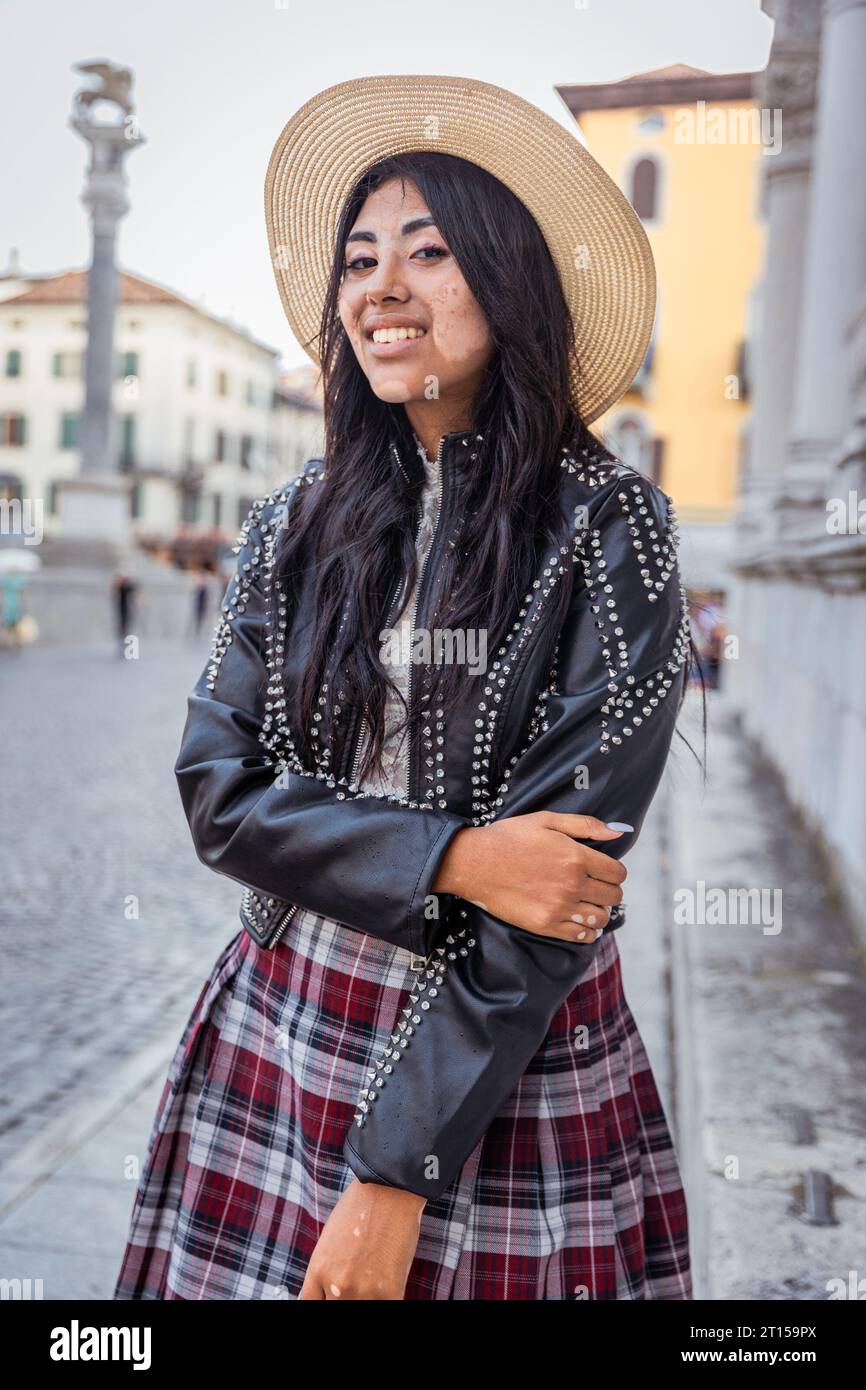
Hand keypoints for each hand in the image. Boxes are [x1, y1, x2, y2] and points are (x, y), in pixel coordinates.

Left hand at [298, 1178, 425, 1299]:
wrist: (389, 1190)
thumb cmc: (360, 1207)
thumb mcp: (330, 1238)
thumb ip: (326, 1270)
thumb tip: (327, 1291)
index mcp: (319, 1270)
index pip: (309, 1305)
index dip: (323, 1300)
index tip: (331, 1295)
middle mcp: (336, 1285)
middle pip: (333, 1309)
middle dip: (344, 1296)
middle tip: (357, 1280)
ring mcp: (362, 1292)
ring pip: (359, 1308)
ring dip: (366, 1297)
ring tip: (374, 1277)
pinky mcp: (389, 1293)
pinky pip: (386, 1307)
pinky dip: (386, 1296)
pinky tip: (389, 1282)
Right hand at [433, 812, 628, 943]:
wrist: (474, 863)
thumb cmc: (509, 838)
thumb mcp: (546, 821)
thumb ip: (585, 825)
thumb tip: (619, 831)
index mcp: (576, 857)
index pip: (617, 873)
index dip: (614, 871)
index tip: (604, 870)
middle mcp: (573, 885)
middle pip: (613, 896)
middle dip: (608, 890)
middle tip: (595, 885)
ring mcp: (559, 908)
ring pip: (600, 918)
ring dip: (599, 910)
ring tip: (587, 903)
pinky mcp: (545, 925)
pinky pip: (581, 936)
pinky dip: (586, 930)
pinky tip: (578, 920)